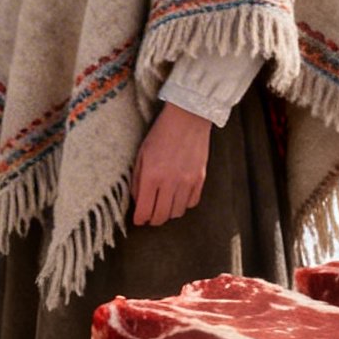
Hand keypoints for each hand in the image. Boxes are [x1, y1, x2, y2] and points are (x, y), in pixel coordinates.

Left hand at [131, 103, 210, 225]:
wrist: (187, 118)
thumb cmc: (161, 133)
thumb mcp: (141, 154)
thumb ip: (137, 180)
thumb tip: (137, 201)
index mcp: (152, 175)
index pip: (145, 210)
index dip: (140, 219)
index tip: (138, 220)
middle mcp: (171, 182)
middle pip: (162, 216)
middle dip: (153, 220)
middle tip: (149, 216)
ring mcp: (188, 182)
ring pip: (178, 212)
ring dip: (168, 213)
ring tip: (163, 205)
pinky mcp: (200, 179)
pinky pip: (192, 202)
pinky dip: (184, 204)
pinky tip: (178, 196)